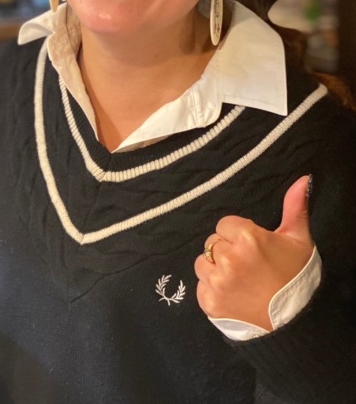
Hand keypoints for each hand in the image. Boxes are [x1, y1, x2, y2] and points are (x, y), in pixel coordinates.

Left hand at [194, 175, 313, 330]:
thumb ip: (294, 207)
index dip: (238, 235)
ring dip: (215, 269)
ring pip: (202, 262)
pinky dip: (212, 289)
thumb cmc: (297, 278)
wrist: (296, 324)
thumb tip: (302, 179)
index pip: (224, 224)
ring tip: (238, 279)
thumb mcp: (298, 240)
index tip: (251, 248)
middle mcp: (228, 258)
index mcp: (247, 238)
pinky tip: (232, 294)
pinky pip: (200, 285)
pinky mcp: (208, 301)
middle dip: (226, 250)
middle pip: (212, 243)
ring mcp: (217, 281)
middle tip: (247, 265)